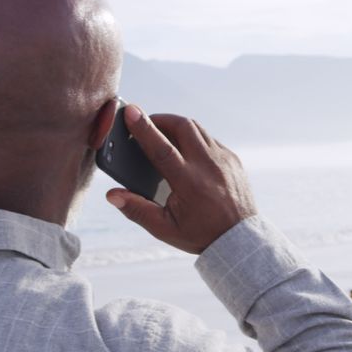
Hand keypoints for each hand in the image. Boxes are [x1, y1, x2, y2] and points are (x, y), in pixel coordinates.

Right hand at [106, 105, 256, 253]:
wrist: (239, 239)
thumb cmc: (200, 234)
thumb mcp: (165, 228)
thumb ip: (137, 210)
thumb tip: (112, 195)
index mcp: (189, 182)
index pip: (162, 148)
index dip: (144, 129)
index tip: (131, 112)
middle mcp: (208, 166)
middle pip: (181, 126)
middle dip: (160, 119)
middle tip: (145, 123)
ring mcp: (223, 160)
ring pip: (196, 128)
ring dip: (176, 125)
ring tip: (161, 132)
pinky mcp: (232, 159)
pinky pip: (209, 139)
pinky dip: (193, 137)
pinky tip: (184, 148)